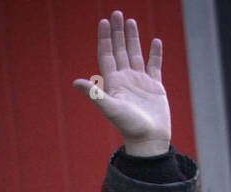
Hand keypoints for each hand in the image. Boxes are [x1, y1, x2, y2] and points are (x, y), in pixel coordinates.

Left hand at [71, 10, 170, 155]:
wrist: (148, 139)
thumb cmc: (128, 125)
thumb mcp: (109, 108)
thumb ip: (94, 94)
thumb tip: (75, 82)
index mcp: (113, 83)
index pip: (107, 55)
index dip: (105, 39)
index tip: (104, 21)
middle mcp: (125, 79)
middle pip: (120, 50)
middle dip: (118, 32)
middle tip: (116, 13)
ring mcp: (140, 81)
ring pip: (135, 54)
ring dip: (133, 38)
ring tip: (130, 21)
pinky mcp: (155, 86)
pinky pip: (154, 65)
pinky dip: (155, 53)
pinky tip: (155, 41)